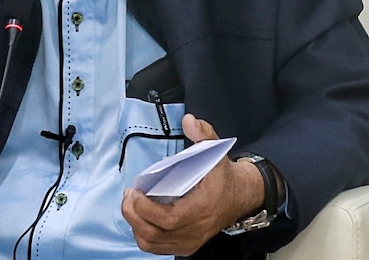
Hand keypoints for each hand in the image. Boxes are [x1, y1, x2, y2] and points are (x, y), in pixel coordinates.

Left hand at [121, 114, 264, 255]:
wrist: (240, 197)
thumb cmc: (223, 177)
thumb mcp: (217, 152)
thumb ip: (204, 134)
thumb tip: (189, 120)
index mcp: (202, 208)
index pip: (169, 219)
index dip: (146, 209)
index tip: (134, 192)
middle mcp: (196, 230)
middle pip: (154, 234)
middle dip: (133, 215)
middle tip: (128, 196)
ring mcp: (190, 241)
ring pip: (152, 243)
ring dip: (135, 225)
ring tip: (132, 204)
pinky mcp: (185, 246)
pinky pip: (156, 247)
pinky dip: (143, 233)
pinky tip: (141, 216)